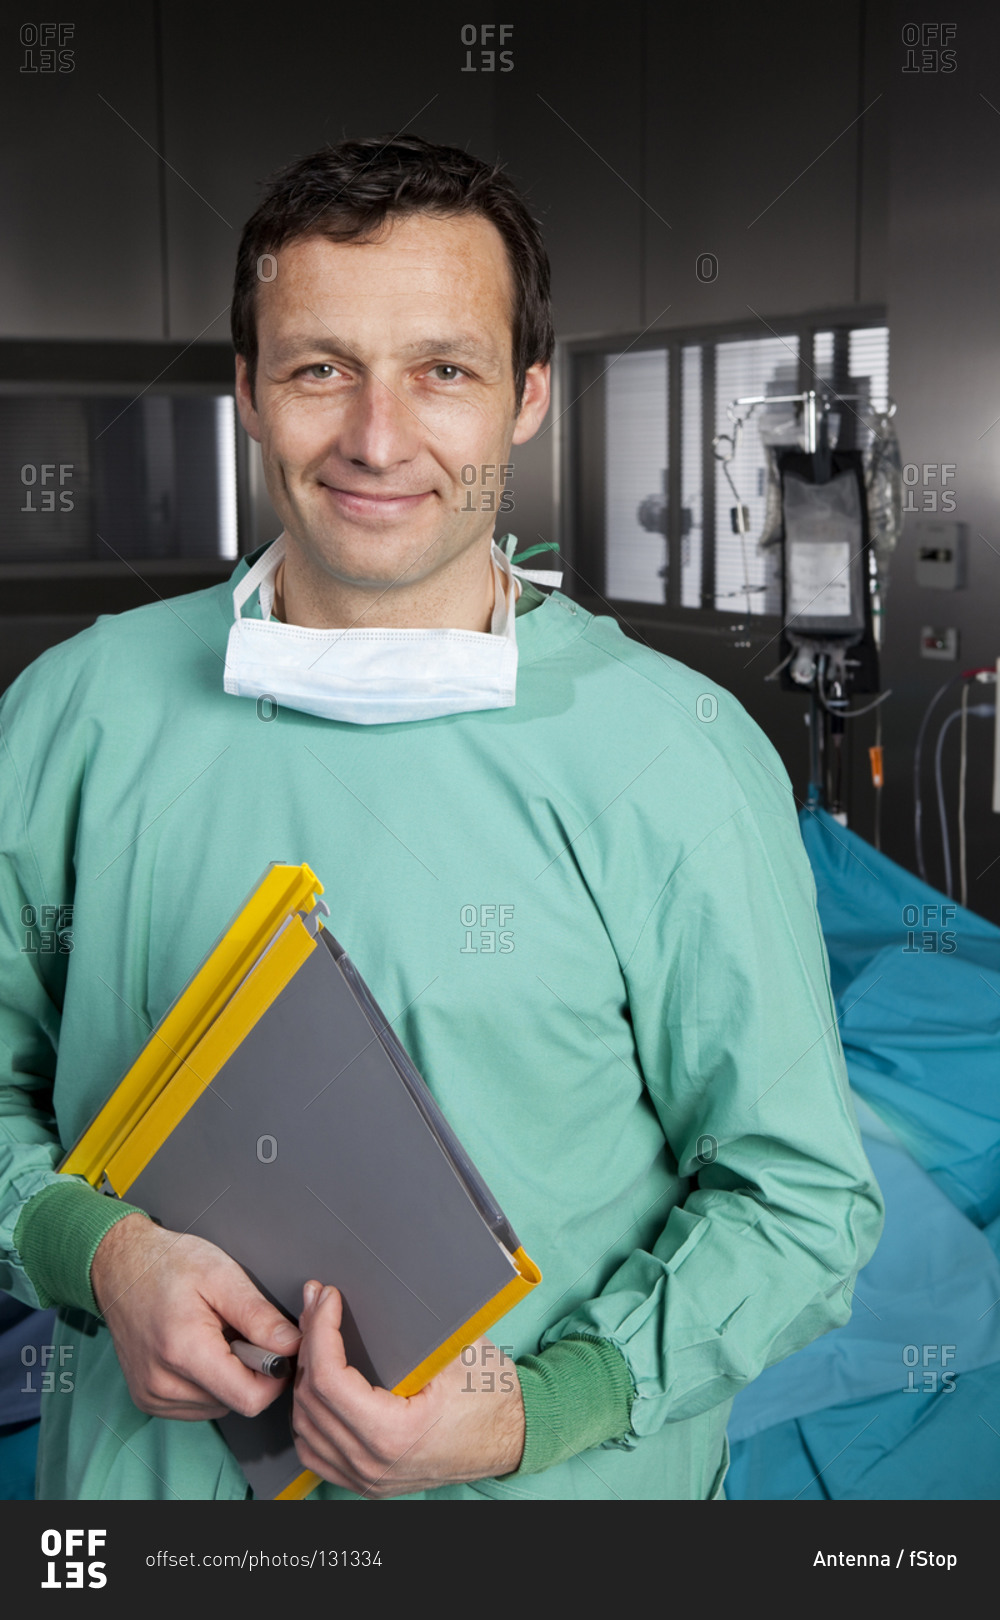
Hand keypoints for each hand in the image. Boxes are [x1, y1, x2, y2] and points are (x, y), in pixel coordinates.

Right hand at [91, 1213, 301, 1420]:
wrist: (120, 1267)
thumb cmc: (169, 1264)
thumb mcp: (223, 1276)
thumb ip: (260, 1316)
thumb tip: (292, 1347)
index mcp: (184, 1351)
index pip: (250, 1399)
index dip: (274, 1376)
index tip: (276, 1349)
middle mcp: (162, 1384)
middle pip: (235, 1403)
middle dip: (250, 1371)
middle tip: (239, 1331)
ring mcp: (152, 1396)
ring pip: (219, 1406)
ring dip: (228, 1377)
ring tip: (215, 1337)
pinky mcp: (148, 1400)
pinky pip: (198, 1405)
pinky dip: (209, 1382)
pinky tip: (199, 1350)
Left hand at [291, 1281, 524, 1496]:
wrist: (514, 1435)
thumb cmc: (490, 1392)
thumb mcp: (456, 1350)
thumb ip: (411, 1324)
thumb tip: (369, 1282)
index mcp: (394, 1434)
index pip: (329, 1380)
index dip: (321, 1330)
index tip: (328, 1298)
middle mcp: (374, 1464)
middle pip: (311, 1399)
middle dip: (310, 1342)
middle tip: (318, 1303)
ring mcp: (369, 1479)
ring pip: (305, 1427)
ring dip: (305, 1378)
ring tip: (317, 1335)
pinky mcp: (368, 1481)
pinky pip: (316, 1451)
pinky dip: (310, 1415)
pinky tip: (318, 1383)